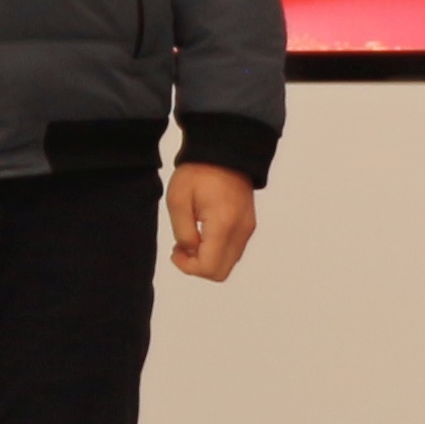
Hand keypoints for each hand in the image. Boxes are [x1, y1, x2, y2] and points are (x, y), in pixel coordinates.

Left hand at [168, 162, 258, 280]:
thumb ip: (183, 232)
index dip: (188, 266)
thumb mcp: (178, 200)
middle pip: (221, 272)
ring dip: (208, 259)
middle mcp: (241, 231)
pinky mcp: (248, 224)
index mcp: (223, 225)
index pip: (210, 268)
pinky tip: (203, 232)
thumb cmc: (199, 171)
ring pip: (228, 263)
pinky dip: (217, 250)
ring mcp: (247, 228)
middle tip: (182, 247)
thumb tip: (191, 253)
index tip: (176, 250)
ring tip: (191, 237)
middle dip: (198, 266)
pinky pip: (233, 250)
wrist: (225, 151)